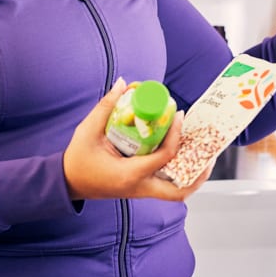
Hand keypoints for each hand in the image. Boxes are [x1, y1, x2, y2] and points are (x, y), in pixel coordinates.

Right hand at [63, 78, 210, 201]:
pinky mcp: (140, 189)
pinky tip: (183, 156)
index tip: (178, 115)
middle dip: (198, 173)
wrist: (68, 182)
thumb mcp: (88, 131)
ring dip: (192, 176)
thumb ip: (105, 106)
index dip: (176, 134)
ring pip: (176, 193)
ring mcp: (140, 192)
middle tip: (208, 153)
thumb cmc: (77, 159)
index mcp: (128, 174)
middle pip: (179, 191)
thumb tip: (124, 83)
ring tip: (202, 156)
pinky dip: (179, 175)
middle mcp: (138, 188)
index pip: (164, 157)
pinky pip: (166, 186)